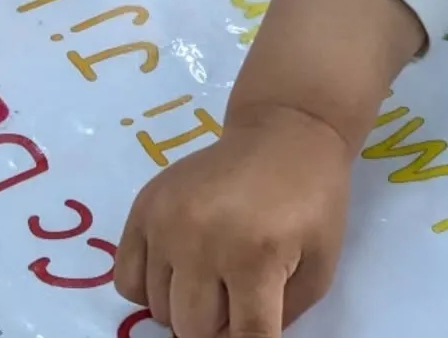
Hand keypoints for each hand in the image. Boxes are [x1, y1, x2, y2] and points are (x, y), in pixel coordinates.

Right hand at [114, 102, 354, 337]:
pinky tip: (182, 265)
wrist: (288, 130)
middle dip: (220, 326)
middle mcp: (204, 240)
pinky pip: (127, 281)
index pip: (244, 337)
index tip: (256, 333)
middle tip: (242, 293)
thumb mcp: (320, 263)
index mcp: (257, 255)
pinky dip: (151, 288)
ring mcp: (168, 222)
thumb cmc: (313, 199)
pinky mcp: (146, 206)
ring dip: (188, 306)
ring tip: (217, 271)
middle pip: (194, 330)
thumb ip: (282, 317)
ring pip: (159, 310)